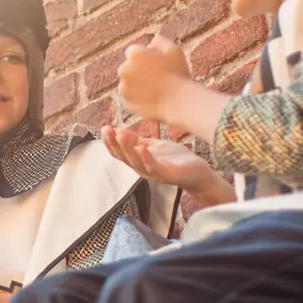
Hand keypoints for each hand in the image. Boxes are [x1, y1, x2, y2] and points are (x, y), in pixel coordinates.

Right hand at [103, 126, 220, 191]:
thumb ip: (138, 141)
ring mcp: (153, 173)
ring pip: (135, 162)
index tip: (105, 128)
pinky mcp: (166, 175)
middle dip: (114, 144)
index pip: (119, 153)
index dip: (110, 142)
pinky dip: (146, 158)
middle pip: (124, 157)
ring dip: (127, 149)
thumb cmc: (176, 159)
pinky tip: (142, 147)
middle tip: (108, 130)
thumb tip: (120, 131)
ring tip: (121, 135)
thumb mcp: (154, 147)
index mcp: (138, 162)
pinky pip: (153, 167)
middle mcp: (142, 169)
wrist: (197, 172)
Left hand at [116, 35, 192, 122]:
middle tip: (158, 77)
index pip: (134, 52)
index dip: (147, 57)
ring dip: (138, 84)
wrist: (179, 102)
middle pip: (129, 67)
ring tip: (157, 89)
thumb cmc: (178, 73)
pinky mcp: (126, 102)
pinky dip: (139, 98)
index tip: (159, 64)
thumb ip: (160, 41)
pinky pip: (131, 98)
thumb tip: (151, 42)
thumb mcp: (174, 50)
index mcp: (134, 54)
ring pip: (129, 83)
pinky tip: (153, 98)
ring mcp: (123, 88)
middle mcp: (124, 70)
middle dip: (139, 70)